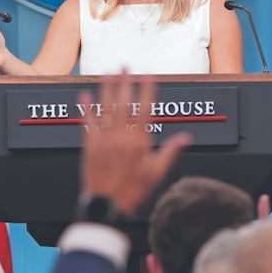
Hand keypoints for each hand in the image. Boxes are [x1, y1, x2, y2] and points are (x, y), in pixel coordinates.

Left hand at [80, 75, 191, 215]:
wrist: (107, 206)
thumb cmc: (132, 191)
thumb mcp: (157, 173)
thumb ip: (170, 151)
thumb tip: (186, 138)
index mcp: (138, 141)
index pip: (144, 108)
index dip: (146, 90)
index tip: (147, 75)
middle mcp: (120, 137)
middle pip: (123, 103)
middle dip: (124, 83)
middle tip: (124, 67)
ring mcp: (103, 140)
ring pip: (105, 109)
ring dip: (106, 89)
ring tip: (107, 74)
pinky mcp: (90, 146)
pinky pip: (87, 123)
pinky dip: (86, 109)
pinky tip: (85, 96)